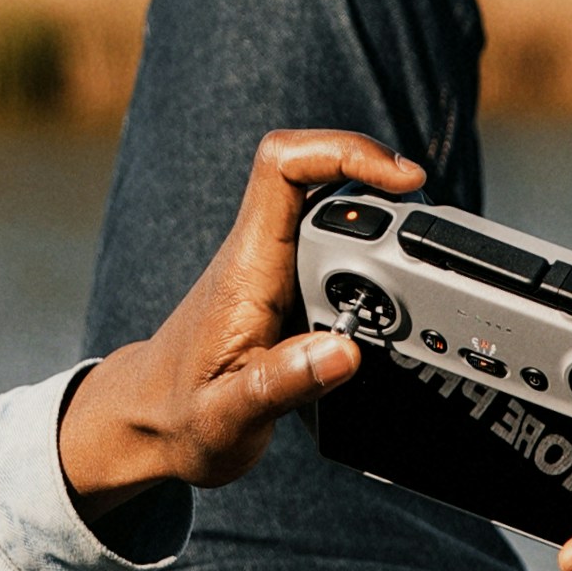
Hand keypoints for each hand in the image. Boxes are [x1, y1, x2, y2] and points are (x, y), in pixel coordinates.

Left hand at [57, 130, 423, 528]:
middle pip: (324, 181)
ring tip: (415, 271)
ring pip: (333, 211)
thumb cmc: (181, 415)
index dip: (344, 151)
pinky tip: (391, 292)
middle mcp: (260, 253)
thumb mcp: (229, 417)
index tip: (401, 178)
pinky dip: (371, 257)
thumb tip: (345, 352)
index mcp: (246, 267)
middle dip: (381, 196)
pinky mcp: (285, 283)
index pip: (282, 166)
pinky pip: (333, 245)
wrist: (149, 419)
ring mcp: (273, 265)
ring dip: (380, 226)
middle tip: (422, 245)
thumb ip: (284, 383)